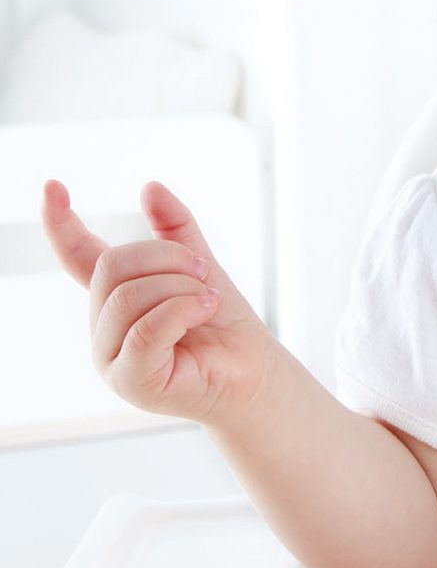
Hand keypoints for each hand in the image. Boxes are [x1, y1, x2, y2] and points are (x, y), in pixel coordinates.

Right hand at [40, 178, 278, 427]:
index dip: (61, 222)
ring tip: (207, 298)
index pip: (78, 256)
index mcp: (116, 297)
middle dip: (168, 259)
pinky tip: (204, 310)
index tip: (52, 186)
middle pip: (113, 266)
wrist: (253, 369)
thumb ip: (175, 229)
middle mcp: (104, 327)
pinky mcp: (130, 382)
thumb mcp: (200, 264)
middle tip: (203, 274)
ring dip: (181, 287)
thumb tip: (150, 188)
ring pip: (128, 296)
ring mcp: (111, 358)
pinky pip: (145, 330)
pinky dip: (183, 311)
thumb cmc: (222, 322)